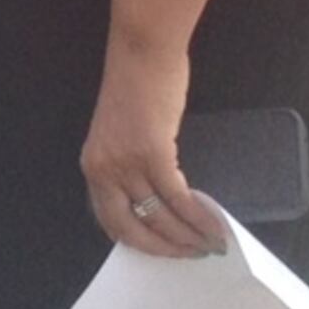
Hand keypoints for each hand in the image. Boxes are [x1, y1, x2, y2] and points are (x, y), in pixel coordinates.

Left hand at [79, 40, 221, 259]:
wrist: (142, 52)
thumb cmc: (135, 86)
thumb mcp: (120, 135)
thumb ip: (128, 167)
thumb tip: (155, 199)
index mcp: (93, 167)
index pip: (111, 221)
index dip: (140, 243)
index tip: (164, 252)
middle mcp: (104, 170)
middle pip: (133, 228)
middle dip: (165, 249)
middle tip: (192, 256)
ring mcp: (127, 163)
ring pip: (160, 217)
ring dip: (189, 237)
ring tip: (211, 245)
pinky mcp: (153, 154)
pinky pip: (179, 198)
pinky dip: (199, 216)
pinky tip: (215, 225)